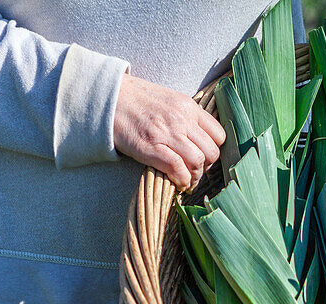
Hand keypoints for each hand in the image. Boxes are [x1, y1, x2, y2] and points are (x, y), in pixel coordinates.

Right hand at [113, 74, 225, 190]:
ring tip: (186, 180)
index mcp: (189, 107)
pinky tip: (177, 183)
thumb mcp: (168, 100)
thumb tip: (199, 140)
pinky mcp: (150, 147)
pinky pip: (178, 169)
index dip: (214, 150)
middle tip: (195, 172)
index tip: (204, 157)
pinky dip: (181, 180)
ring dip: (195, 177)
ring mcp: (167, 133)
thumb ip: (186, 117)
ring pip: (198, 162)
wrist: (107, 98)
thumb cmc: (136, 101)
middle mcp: (182, 119)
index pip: (219, 135)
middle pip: (211, 152)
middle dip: (206, 167)